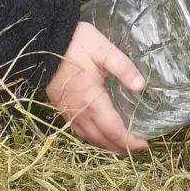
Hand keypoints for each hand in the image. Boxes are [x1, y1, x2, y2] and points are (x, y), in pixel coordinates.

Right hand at [46, 21, 147, 154]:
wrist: (45, 41)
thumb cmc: (76, 44)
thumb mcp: (104, 50)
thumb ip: (123, 68)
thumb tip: (141, 87)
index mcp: (92, 101)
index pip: (113, 130)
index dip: (129, 141)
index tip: (144, 144)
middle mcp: (80, 112)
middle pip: (101, 139)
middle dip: (119, 148)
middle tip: (136, 149)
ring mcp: (69, 111)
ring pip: (88, 138)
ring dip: (105, 145)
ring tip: (120, 146)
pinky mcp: (61, 107)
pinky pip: (78, 130)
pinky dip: (92, 138)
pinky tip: (98, 134)